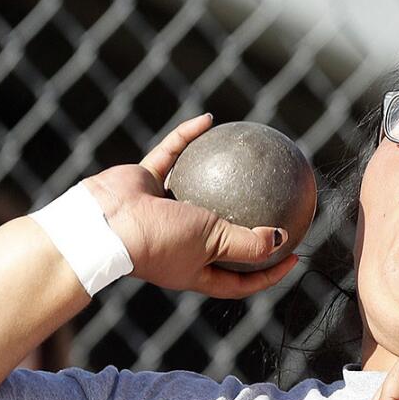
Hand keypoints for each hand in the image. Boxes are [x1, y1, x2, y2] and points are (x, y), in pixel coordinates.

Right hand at [81, 113, 298, 298]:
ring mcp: (161, 212)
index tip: (294, 257)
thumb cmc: (160, 240)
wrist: (104, 224)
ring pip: (196, 190)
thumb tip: (282, 238)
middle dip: (247, 226)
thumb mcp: (214, 244)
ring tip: (247, 157)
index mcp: (195, 269)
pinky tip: (209, 119)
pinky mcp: (144, 182)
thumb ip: (248, 243)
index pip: (239, 280)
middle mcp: (180, 244)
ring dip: (218, 174)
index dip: (268, 273)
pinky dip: (186, 138)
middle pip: (221, 238)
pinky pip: (171, 155)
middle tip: (276, 206)